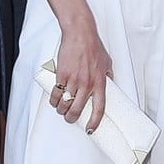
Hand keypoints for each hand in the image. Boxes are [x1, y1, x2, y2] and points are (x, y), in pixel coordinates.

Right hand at [52, 16, 112, 131]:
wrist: (80, 35)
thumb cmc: (93, 47)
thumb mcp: (107, 63)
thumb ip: (107, 75)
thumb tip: (109, 84)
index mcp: (100, 83)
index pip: (99, 108)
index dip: (95, 121)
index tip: (90, 129)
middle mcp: (87, 84)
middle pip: (77, 110)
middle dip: (71, 118)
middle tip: (70, 118)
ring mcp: (73, 80)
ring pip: (65, 104)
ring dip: (61, 110)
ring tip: (61, 109)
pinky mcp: (61, 76)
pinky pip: (56, 94)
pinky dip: (53, 100)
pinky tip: (54, 101)